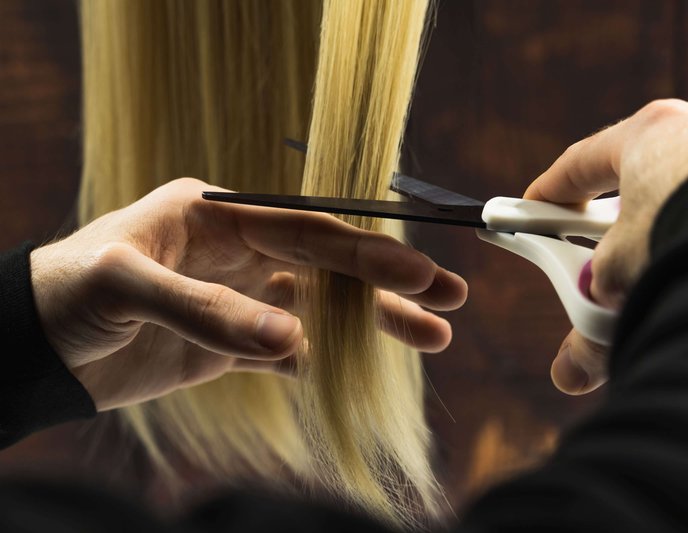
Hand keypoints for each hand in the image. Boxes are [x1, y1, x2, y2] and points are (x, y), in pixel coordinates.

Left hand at [30, 178, 466, 409]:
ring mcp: (238, 298)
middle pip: (329, 266)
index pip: (306, 229)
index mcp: (218, 214)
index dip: (364, 252)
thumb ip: (207, 310)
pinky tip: (359, 369)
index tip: (418, 273)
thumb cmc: (66, 293)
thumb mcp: (126, 286)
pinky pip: (287, 351)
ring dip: (372, 325)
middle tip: (450, 295)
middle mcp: (237, 250)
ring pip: (320, 309)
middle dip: (389, 282)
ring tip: (434, 335)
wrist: (31, 347)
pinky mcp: (228, 343)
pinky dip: (323, 360)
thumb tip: (292, 343)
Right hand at [525, 99, 687, 394]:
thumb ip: (588, 325)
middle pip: (642, 182)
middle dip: (614, 231)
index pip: (582, 162)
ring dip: (670, 237)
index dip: (549, 194)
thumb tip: (570, 374)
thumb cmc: (686, 245)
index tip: (529, 214)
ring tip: (660, 282)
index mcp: (651, 134)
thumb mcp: (619, 283)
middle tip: (595, 265)